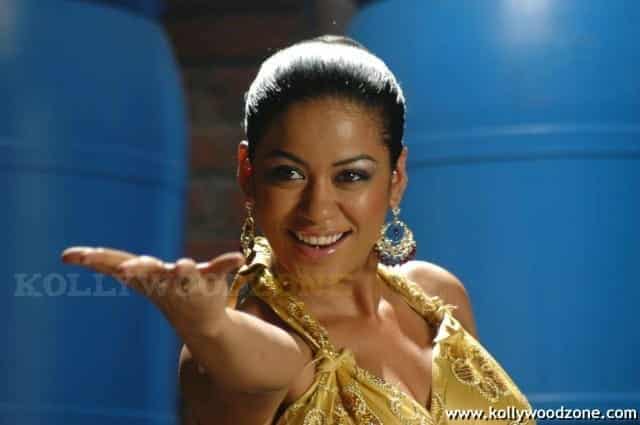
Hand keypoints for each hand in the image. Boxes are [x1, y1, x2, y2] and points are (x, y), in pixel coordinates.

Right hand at [60, 246, 244, 336]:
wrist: (199, 322)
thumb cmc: (162, 290)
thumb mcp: (134, 277)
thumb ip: (104, 262)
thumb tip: (65, 256)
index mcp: (144, 276)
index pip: (118, 266)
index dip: (97, 259)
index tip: (73, 256)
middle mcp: (164, 280)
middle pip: (151, 273)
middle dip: (140, 269)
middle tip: (128, 268)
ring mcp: (189, 281)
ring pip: (186, 274)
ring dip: (183, 270)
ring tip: (181, 263)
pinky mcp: (212, 278)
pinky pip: (220, 268)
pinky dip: (227, 263)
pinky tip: (237, 258)